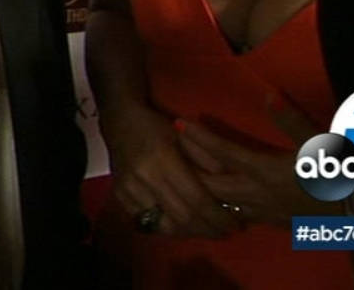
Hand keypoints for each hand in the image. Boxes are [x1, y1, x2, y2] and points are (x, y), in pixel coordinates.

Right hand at [103, 105, 241, 238]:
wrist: (119, 121)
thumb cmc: (156, 125)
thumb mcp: (186, 136)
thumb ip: (209, 161)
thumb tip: (230, 190)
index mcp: (163, 159)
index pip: (196, 198)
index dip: (217, 215)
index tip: (234, 223)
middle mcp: (144, 178)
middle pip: (182, 217)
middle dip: (207, 229)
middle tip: (225, 231)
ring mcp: (128, 190)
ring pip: (165, 226)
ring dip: (189, 233)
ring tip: (206, 231)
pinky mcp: (120, 197)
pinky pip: (148, 224)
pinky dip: (169, 229)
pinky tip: (183, 226)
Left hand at [175, 96, 340, 225]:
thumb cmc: (341, 170)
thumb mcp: (319, 140)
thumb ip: (291, 119)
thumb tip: (269, 94)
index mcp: (265, 170)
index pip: (222, 152)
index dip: (199, 137)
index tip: (178, 123)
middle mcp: (258, 193)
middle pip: (211, 184)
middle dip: (189, 168)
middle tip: (171, 151)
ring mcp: (265, 211)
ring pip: (222, 205)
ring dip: (202, 190)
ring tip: (184, 176)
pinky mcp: (274, 221)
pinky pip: (240, 217)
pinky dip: (223, 207)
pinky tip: (217, 201)